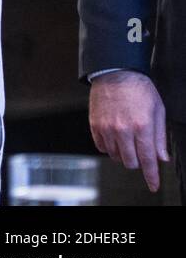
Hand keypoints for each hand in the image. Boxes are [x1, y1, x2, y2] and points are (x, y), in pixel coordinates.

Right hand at [89, 70, 170, 192]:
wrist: (115, 72)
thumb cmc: (138, 88)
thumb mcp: (158, 110)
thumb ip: (159, 136)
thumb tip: (161, 157)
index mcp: (142, 126)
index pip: (148, 159)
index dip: (151, 176)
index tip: (153, 185)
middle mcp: (123, 129)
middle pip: (130, 162)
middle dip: (138, 161)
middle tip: (140, 150)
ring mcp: (107, 127)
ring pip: (115, 156)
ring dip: (123, 154)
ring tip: (127, 140)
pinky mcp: (95, 124)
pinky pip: (101, 147)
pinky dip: (109, 147)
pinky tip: (115, 138)